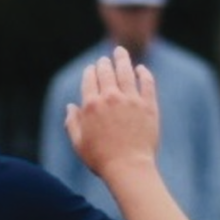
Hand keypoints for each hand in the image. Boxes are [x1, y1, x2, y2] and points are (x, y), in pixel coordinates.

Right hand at [65, 46, 158, 179]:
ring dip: (122, 59)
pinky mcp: (148, 105)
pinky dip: (143, 73)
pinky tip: (141, 69)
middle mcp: (110, 98)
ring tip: (120, 51)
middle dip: (104, 63)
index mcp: (90, 106)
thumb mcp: (79, 144)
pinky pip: (146, 83)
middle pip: (106, 72)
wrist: (128, 168)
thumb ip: (72, 123)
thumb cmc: (101, 160)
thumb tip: (71, 107)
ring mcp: (130, 100)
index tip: (92, 68)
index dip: (90, 72)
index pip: (89, 80)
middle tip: (105, 59)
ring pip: (126, 71)